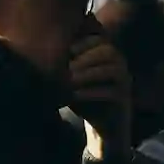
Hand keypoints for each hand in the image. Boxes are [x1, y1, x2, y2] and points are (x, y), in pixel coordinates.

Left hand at [68, 35, 131, 157]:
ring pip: (113, 69)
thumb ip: (62, 65)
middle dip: (85, 57)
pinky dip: (92, 93)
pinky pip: (113, 92)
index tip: (65, 51)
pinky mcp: (124, 99)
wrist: (100, 125)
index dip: (83, 42)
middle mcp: (119, 65)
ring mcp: (124, 81)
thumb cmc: (81, 97)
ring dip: (89, 73)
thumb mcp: (69, 79)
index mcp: (106, 56)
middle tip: (66, 66)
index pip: (99, 39)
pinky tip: (74, 96)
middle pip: (108, 51)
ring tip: (69, 80)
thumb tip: (39, 53)